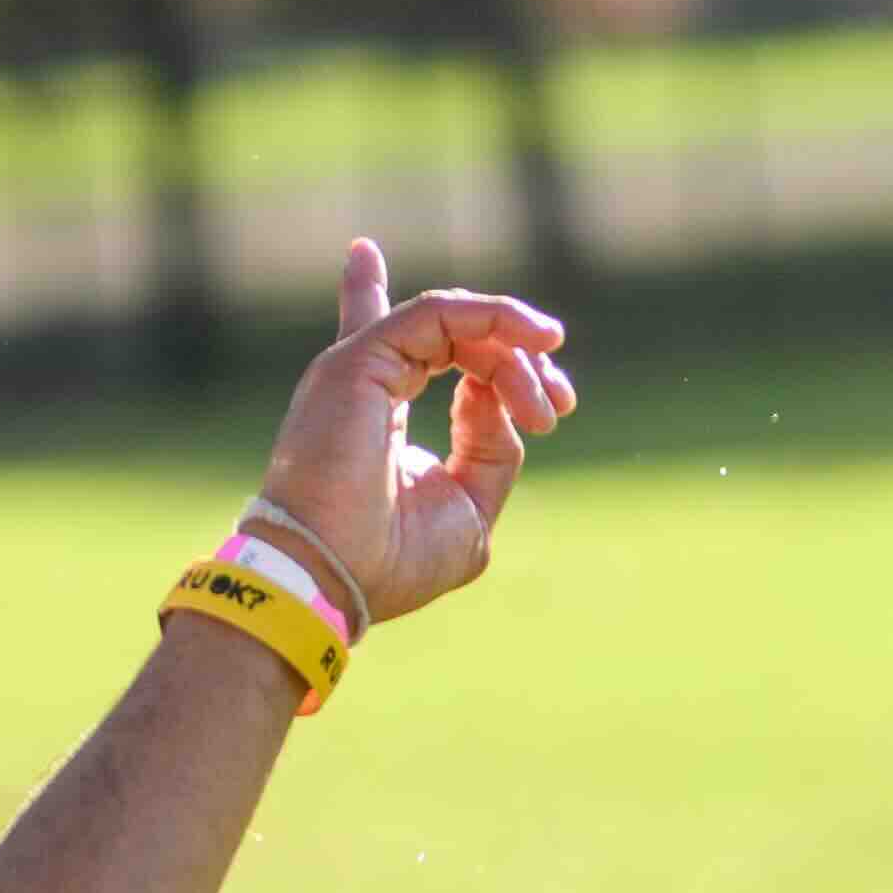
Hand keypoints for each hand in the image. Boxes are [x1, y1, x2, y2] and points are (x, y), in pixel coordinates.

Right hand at [255, 237, 573, 628]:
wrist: (332, 577)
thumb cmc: (392, 561)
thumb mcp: (469, 508)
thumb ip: (491, 450)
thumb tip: (498, 396)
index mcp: (386, 414)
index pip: (427, 344)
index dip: (498, 355)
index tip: (556, 406)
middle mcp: (372, 380)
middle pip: (455, 332)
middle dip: (520, 358)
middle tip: (559, 404)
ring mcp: (365, 366)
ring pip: (453, 320)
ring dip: (514, 347)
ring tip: (552, 396)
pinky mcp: (363, 359)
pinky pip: (437, 314)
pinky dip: (491, 318)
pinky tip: (532, 339)